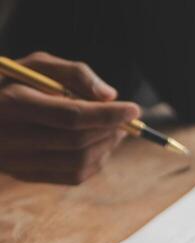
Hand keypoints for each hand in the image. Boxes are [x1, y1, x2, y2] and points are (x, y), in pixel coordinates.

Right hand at [0, 52, 139, 184]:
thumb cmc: (13, 82)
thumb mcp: (37, 66)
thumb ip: (74, 73)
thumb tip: (110, 95)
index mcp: (12, 103)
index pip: (70, 115)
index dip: (106, 114)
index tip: (134, 109)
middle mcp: (11, 137)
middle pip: (76, 141)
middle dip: (109, 130)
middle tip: (127, 119)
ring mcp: (16, 161)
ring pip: (76, 163)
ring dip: (106, 148)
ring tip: (117, 131)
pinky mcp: (24, 175)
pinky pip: (70, 176)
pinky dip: (95, 162)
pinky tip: (101, 146)